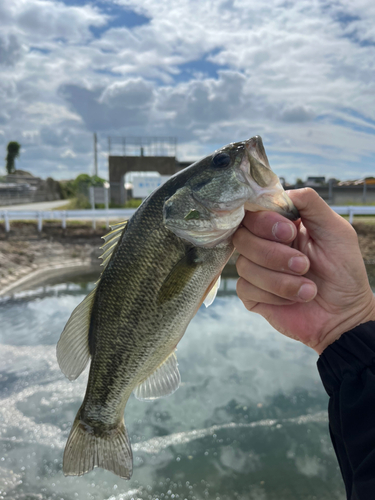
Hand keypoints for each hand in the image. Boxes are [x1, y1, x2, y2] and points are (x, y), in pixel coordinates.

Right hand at [233, 188, 374, 353]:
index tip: (289, 232)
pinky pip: (246, 287)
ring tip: (308, 288)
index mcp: (280, 225)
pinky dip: (274, 295)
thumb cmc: (343, 271)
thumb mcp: (335, 230)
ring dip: (281, 280)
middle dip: (274, 254)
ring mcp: (256, 270)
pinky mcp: (252, 294)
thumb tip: (280, 193)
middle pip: (242, 237)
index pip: (253, 212)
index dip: (264, 221)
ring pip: (244, 265)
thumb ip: (310, 203)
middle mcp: (263, 244)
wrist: (345, 315)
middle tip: (304, 264)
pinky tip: (294, 299)